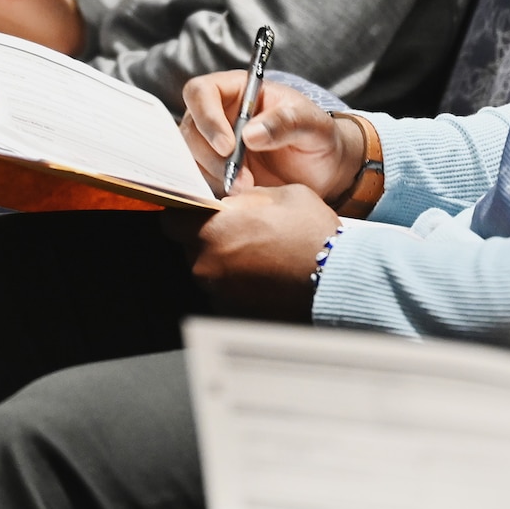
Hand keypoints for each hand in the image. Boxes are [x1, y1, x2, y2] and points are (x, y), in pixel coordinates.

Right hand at [179, 72, 362, 199]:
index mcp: (239, 90)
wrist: (324, 171)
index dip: (207, 117)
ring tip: (248, 188)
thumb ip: (285, 123)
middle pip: (190, 128)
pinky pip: (201, 179)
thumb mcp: (312, 124)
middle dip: (212, 156)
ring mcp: (214, 144)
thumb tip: (250, 134)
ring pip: (192, 157)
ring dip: (214, 175)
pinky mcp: (216, 171)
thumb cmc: (319, 136)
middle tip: (243, 178)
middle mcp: (220, 114)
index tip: (229, 146)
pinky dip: (216, 188)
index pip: (201, 92)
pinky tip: (242, 195)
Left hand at [187, 184, 340, 319]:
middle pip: (190, 249)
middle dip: (209, 241)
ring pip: (209, 273)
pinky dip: (240, 288)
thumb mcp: (282, 194)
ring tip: (260, 258)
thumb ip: (247, 198)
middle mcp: (207, 263)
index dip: (185, 216)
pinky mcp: (234, 314)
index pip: (171, 221)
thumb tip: (232, 202)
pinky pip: (226, 295)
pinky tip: (266, 279)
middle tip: (241, 235)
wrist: (337, 278)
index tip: (200, 216)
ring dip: (225, 265)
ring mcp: (220, 293)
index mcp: (212, 228)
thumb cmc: (312, 232)